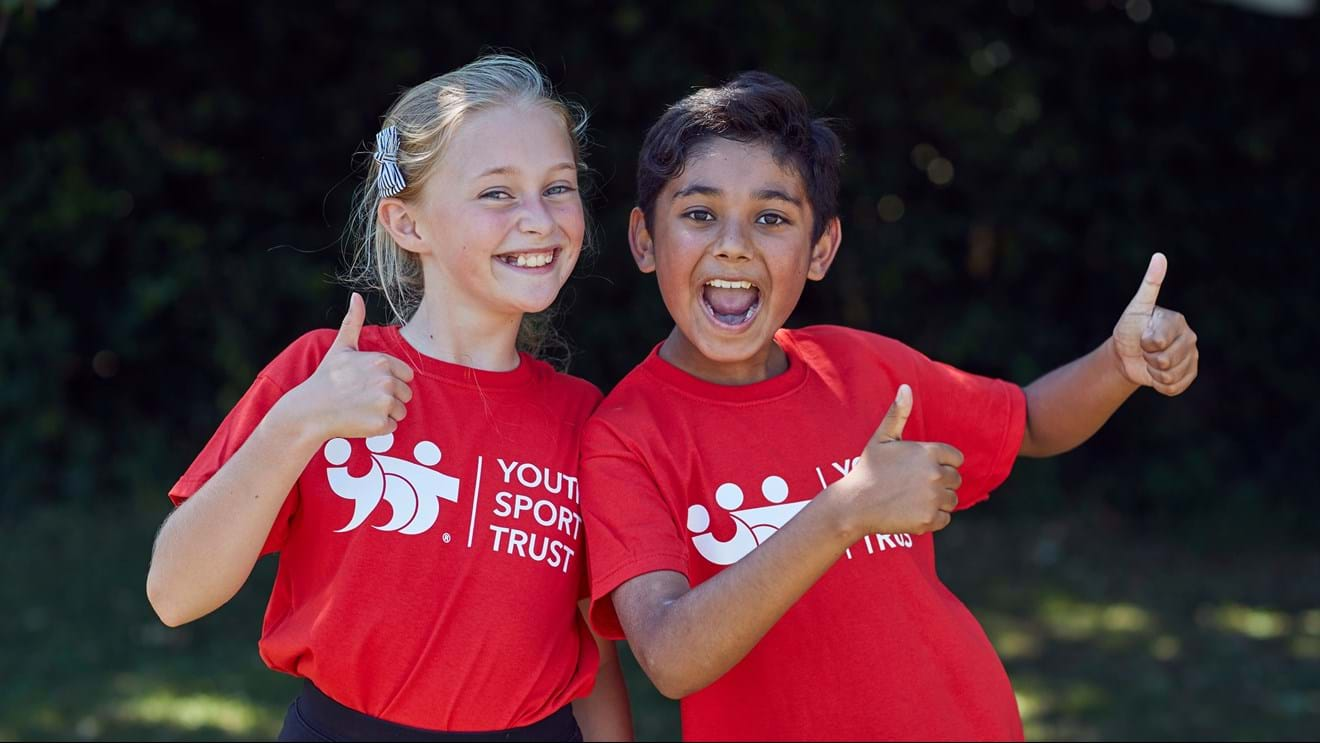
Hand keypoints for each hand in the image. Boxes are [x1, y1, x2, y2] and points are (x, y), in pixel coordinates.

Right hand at [279, 293, 414, 440]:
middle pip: (406, 395)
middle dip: (389, 399)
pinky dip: (378, 428)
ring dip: (384, 414)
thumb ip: (353, 322)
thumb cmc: (326, 380)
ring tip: (360, 409)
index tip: (368, 384)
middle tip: (362, 399)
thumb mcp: (341, 348)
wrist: (309, 411)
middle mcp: (386, 380)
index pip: (407, 376)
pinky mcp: (380, 423)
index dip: (390, 382)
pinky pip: (391, 427)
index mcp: (381, 361)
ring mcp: (384, 402)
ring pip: (401, 412)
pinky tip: (358, 421)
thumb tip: (356, 296)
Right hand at [834, 385, 963, 537]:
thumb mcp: (882, 438)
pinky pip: (945, 519)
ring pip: (952, 500)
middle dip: (940, 483)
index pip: (956, 458)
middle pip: (955, 480)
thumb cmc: (868, 469)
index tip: (923, 469)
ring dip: (938, 501)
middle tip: (915, 486)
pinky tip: (913, 512)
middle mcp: (935, 474)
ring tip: (914, 499)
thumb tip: (906, 387)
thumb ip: (898, 413)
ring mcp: (933, 498)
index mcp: (928, 452)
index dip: (942, 464)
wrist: (854, 504)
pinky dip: (932, 518)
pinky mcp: (929, 519)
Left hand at [1111, 253, 1198, 395]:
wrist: (1126, 354)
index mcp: (1178, 322)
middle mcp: (1190, 338)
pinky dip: (1160, 386)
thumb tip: (1159, 256)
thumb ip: (1149, 284)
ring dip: (1153, 373)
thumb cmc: (1130, 328)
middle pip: (1166, 361)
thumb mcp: (1136, 307)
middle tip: (1145, 350)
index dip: (1144, 343)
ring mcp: (1191, 358)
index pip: (1157, 341)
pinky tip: (1157, 374)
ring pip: (1169, 376)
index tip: (1142, 336)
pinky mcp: (1189, 376)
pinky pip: (1174, 388)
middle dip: (1148, 359)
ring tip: (1151, 361)